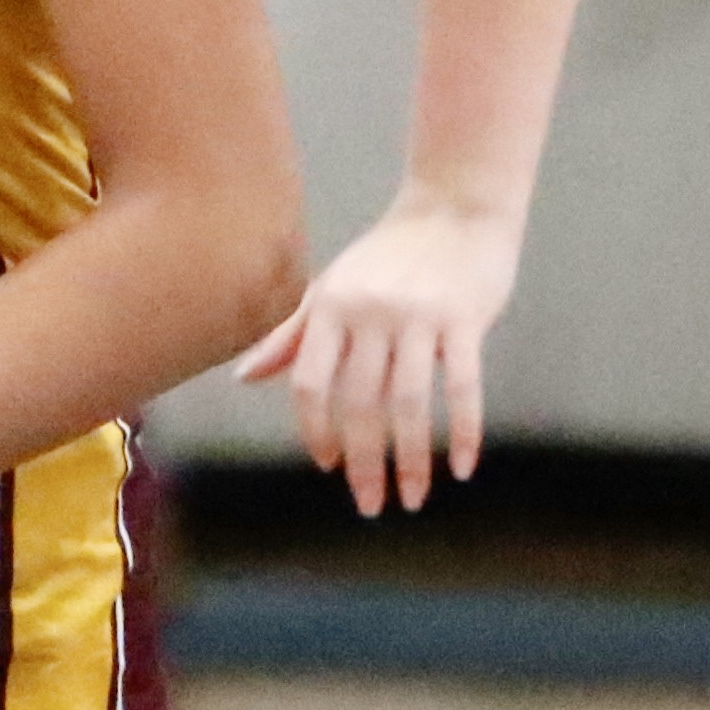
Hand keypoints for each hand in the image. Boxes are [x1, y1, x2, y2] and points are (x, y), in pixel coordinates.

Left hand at [237, 192, 522, 517]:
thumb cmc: (391, 253)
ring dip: (411, 461)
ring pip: (410, 404)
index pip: (313, 384)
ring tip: (413, 499)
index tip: (329, 465)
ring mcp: (419, 317)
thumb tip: (244, 377)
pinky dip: (463, 432)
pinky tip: (460, 468)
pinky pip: (463, 387)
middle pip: (360, 403)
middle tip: (369, 506)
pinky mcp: (465, 319)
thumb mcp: (333, 287)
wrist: (457, 204)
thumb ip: (293, 335)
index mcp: (332, 307)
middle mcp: (370, 313)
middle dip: (364, 462)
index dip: (317, 430)